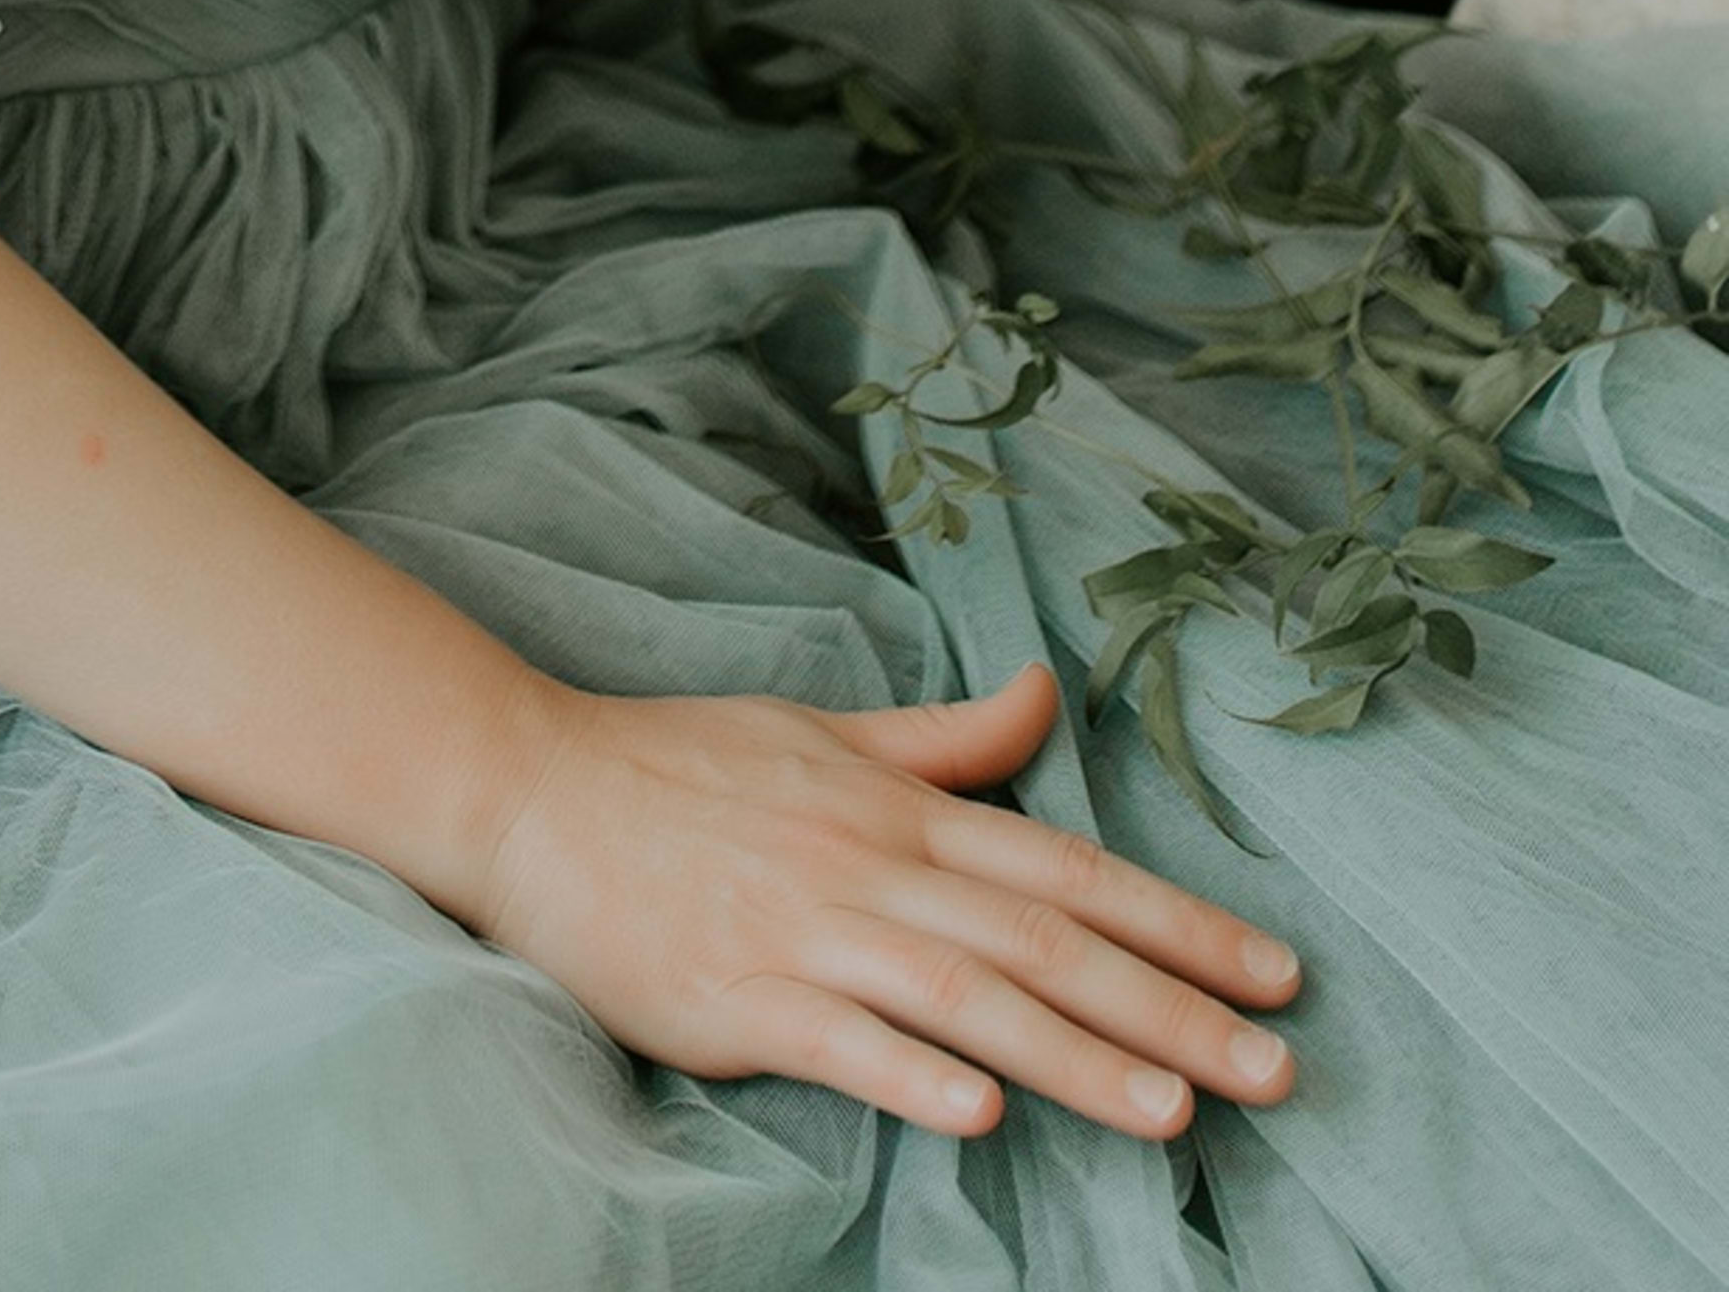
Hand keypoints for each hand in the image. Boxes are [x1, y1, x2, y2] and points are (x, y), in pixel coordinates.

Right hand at [464, 654, 1300, 1145]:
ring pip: (967, 997)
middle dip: (1172, 1008)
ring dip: (1078, 1057)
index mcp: (897, 808)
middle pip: (1044, 943)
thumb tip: (1047, 693)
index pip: (1067, 869)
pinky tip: (982, 1118)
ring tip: (1176, 1115)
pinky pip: (842, 1041)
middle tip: (1279, 1071)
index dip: (1179, 921)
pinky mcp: (739, 999)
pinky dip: (914, 1076)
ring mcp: (805, 934)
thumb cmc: (680, 766)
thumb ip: (945, 736)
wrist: (531, 793)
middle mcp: (870, 868)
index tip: (1276, 972)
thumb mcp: (824, 731)